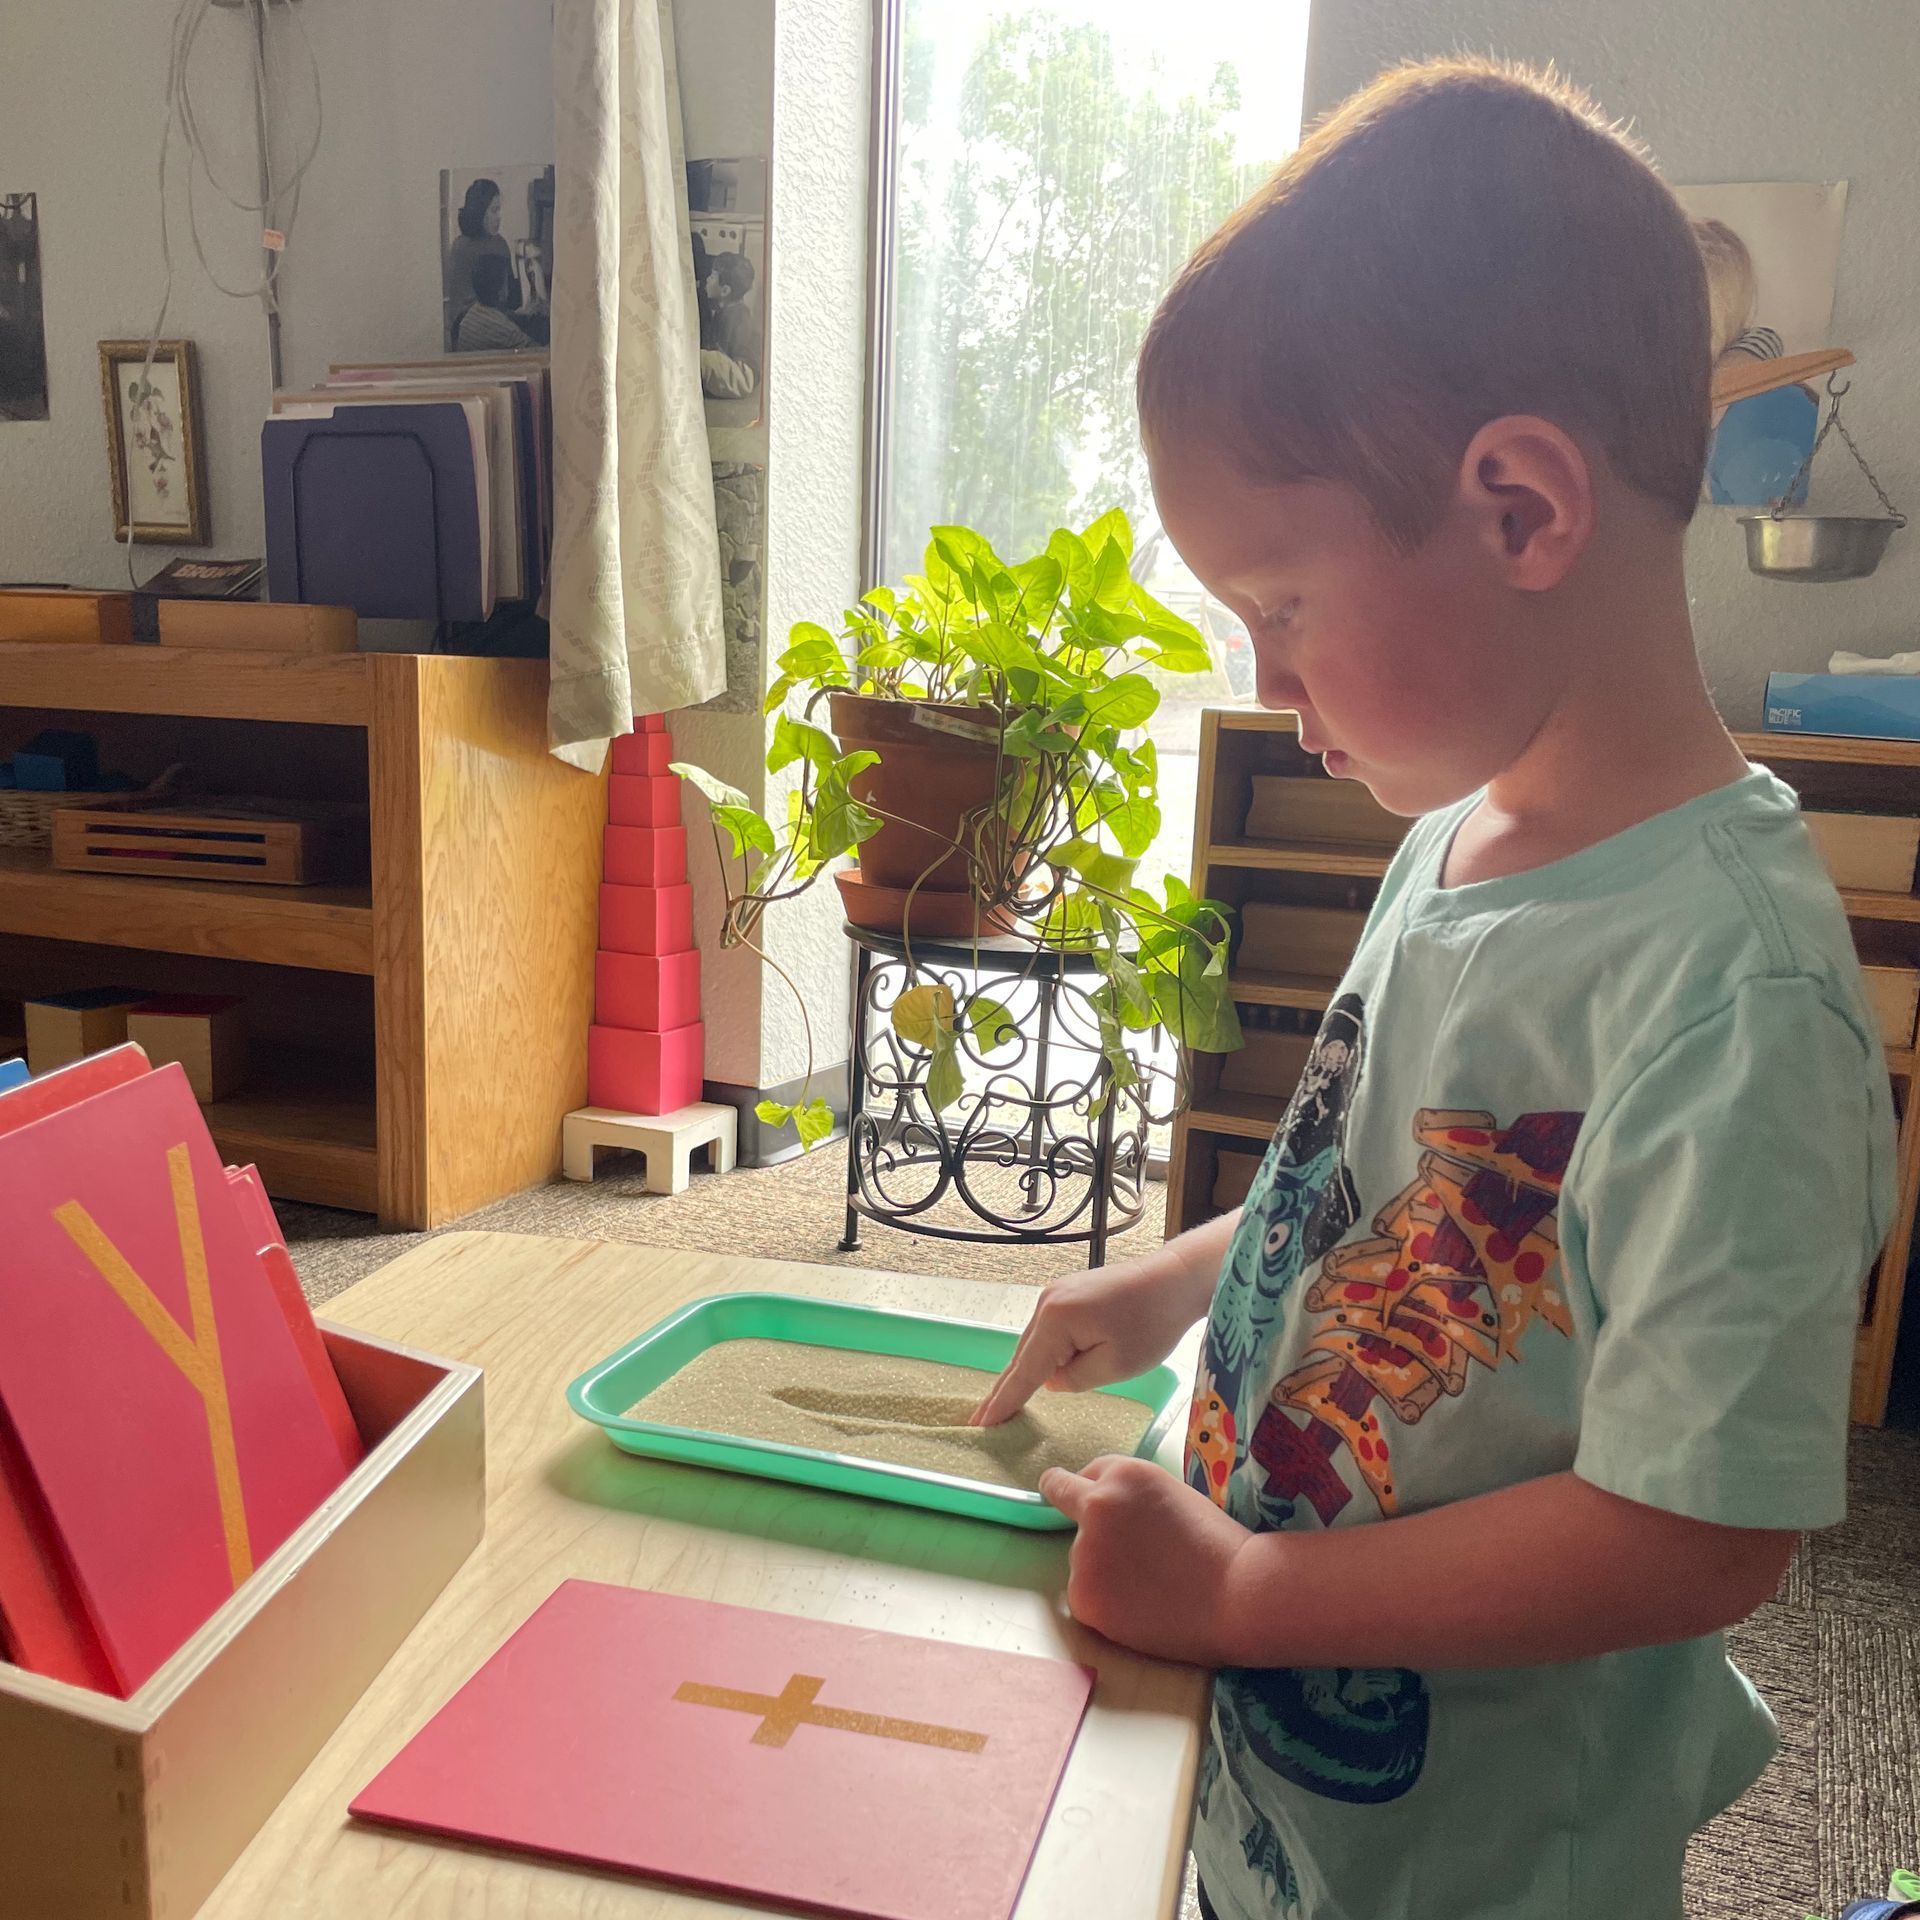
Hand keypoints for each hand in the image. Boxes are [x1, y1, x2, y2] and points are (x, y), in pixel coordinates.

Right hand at [971, 1258, 1201, 1427]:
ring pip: (1034, 1342)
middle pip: (1022, 1355)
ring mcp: (1056, 1293)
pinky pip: (1047, 1331)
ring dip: (1023, 1371)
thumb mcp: (1114, 1365)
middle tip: (980, 1419)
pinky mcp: (1069, 1293)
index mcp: (1055, 1320)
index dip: (1004, 1401)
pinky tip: (1035, 1371)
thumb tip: (1053, 1379)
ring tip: (1002, 1402)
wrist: (1174, 1278)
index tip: (981, 1424)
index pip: (1025, 1371)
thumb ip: (1074, 1379)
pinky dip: (1040, 1353)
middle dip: (1004, 1388)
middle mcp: (1047, 1302)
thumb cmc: (1151, 1324)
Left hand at [1040, 1457, 1250, 1665]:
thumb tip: (1102, 1514)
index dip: (1095, 1496)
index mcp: (1122, 1474)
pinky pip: (1085, 1596)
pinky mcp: (1083, 1595)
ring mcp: (1084, 1552)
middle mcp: (1095, 1506)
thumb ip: (1131, 1498)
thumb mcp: (1173, 1495)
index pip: (1080, 1477)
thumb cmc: (1219, 1546)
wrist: (1240, 1594)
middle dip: (1094, 1530)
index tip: (1087, 1507)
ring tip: (1152, 1586)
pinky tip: (1142, 1608)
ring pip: (1081, 1559)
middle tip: (1127, 1555)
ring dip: (1103, 1570)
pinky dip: (1106, 1604)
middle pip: (1074, 1515)